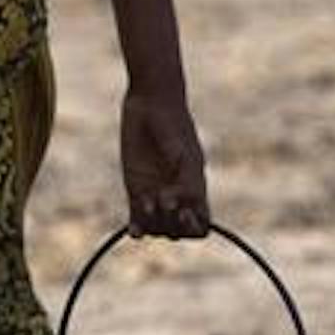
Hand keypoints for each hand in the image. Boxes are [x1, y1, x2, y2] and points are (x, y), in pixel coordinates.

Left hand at [120, 87, 207, 237]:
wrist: (149, 103)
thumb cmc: (172, 121)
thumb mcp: (181, 148)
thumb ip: (185, 175)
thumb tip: (182, 203)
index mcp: (195, 187)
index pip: (201, 223)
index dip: (194, 227)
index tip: (185, 212)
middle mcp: (176, 195)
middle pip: (179, 231)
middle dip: (173, 225)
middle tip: (164, 200)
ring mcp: (155, 193)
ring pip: (158, 227)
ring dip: (154, 223)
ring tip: (147, 202)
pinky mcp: (136, 189)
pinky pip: (137, 218)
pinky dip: (137, 228)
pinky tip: (133, 231)